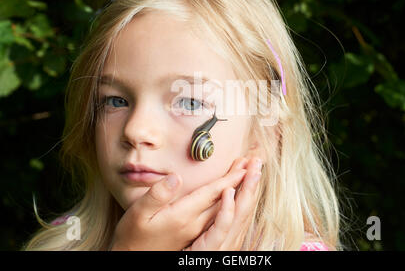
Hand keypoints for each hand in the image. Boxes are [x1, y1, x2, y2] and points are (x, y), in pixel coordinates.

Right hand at [110, 157, 247, 250]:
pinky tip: (238, 198)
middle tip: (255, 163)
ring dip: (243, 192)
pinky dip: (236, 206)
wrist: (133, 257)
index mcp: (183, 216)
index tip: (244, 165)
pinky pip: (225, 220)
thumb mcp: (138, 213)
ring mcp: (199, 232)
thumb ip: (157, 195)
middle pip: (227, 201)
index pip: (213, 194)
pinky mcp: (199, 237)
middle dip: (243, 181)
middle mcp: (196, 225)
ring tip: (252, 175)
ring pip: (230, 212)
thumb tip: (175, 178)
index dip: (230, 178)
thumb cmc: (134, 235)